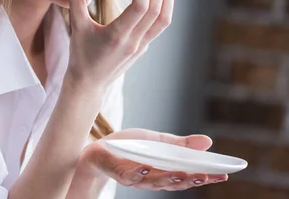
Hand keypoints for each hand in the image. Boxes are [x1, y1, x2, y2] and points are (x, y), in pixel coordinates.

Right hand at [65, 0, 172, 85]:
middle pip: (155, 11)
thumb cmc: (80, 55)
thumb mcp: (77, 26)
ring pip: (163, 20)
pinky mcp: (143, 48)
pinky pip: (158, 26)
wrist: (89, 83)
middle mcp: (133, 42)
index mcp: (116, 35)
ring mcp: (141, 46)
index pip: (139, 8)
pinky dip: (162, 9)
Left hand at [77, 128, 227, 190]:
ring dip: (171, 179)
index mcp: (165, 170)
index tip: (225, 174)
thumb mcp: (158, 140)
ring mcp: (138, 178)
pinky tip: (148, 167)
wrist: (99, 149)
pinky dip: (140, 173)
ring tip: (185, 173)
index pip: (189, 175)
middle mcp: (154, 178)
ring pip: (157, 182)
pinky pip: (132, 176)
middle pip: (176, 182)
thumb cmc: (130, 147)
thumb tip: (208, 141)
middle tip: (209, 175)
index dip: (206, 177)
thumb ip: (180, 144)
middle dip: (193, 180)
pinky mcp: (121, 173)